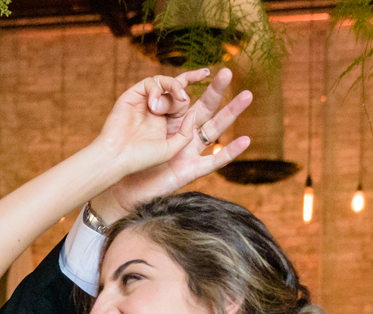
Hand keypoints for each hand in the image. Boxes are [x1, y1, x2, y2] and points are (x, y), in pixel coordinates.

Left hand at [94, 69, 253, 202]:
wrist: (124, 185)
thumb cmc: (130, 156)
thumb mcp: (139, 124)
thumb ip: (155, 104)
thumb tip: (170, 94)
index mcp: (171, 122)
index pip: (186, 97)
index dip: (194, 83)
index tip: (205, 69)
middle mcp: (184, 135)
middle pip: (205, 108)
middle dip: (217, 90)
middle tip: (228, 72)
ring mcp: (190, 153)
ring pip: (215, 129)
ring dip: (231, 112)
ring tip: (247, 96)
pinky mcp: (190, 171)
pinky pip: (213, 161)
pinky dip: (230, 152)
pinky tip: (246, 140)